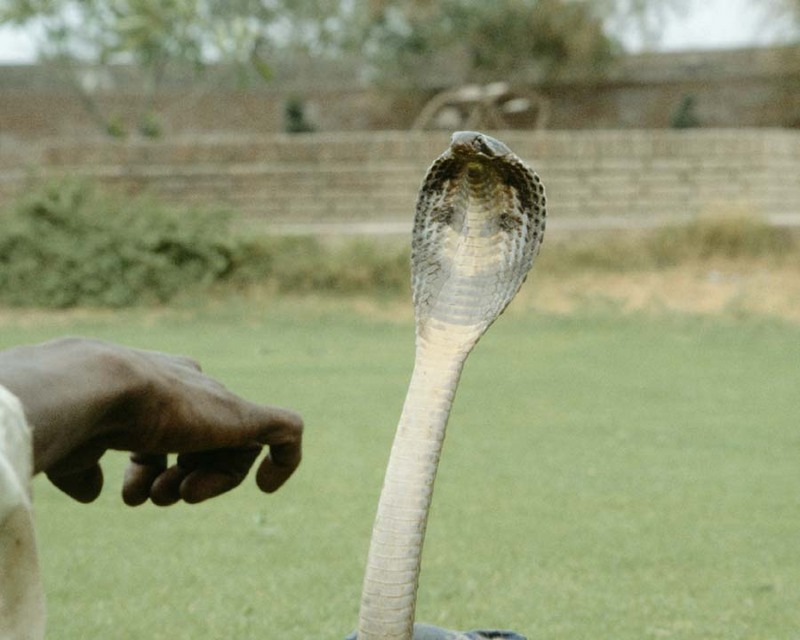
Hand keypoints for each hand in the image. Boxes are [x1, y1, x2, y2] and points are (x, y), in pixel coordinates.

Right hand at [0, 337, 302, 505]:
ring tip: (181, 494)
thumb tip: (96, 492)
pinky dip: (284, 462)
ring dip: (213, 483)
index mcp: (156, 389)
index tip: (137, 493)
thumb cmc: (78, 417)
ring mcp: (221, 402)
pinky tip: (267, 487)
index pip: (171, 432)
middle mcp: (192, 390)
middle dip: (185, 479)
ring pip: (238, 448)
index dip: (155, 469)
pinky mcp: (246, 416)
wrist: (97, 389)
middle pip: (207, 444)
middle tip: (163, 495)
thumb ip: (86, 467)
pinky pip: (288, 432)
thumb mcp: (78, 447)